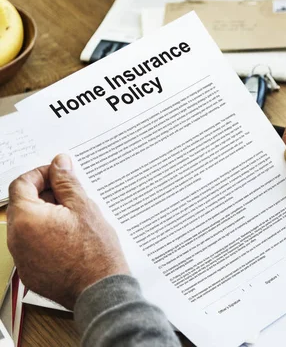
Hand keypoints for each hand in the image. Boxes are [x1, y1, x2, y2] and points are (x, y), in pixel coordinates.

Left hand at [7, 154, 128, 308]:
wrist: (100, 290)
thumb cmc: (95, 252)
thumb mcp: (84, 207)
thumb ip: (67, 182)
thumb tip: (59, 163)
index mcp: (27, 219)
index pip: (21, 184)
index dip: (41, 174)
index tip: (59, 175)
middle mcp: (16, 239)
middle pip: (24, 205)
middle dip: (46, 195)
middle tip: (72, 196)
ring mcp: (21, 258)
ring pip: (29, 225)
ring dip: (48, 216)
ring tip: (76, 219)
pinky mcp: (30, 271)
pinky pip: (33, 245)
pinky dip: (48, 236)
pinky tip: (71, 238)